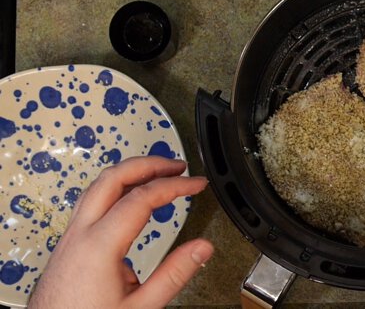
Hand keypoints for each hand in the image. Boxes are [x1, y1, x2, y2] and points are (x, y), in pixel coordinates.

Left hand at [29, 156, 213, 308]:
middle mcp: (80, 234)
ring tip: (157, 174)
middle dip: (150, 164)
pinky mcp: (67, 244)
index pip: (143, 197)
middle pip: (114, 177)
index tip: (196, 184)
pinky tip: (130, 198)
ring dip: (130, 173)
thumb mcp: (141, 307)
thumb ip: (174, 275)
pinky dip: (116, 189)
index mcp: (100, 246)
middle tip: (177, 167)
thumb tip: (202, 248)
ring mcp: (70, 237)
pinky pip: (90, 202)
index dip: (175, 185)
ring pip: (98, 186)